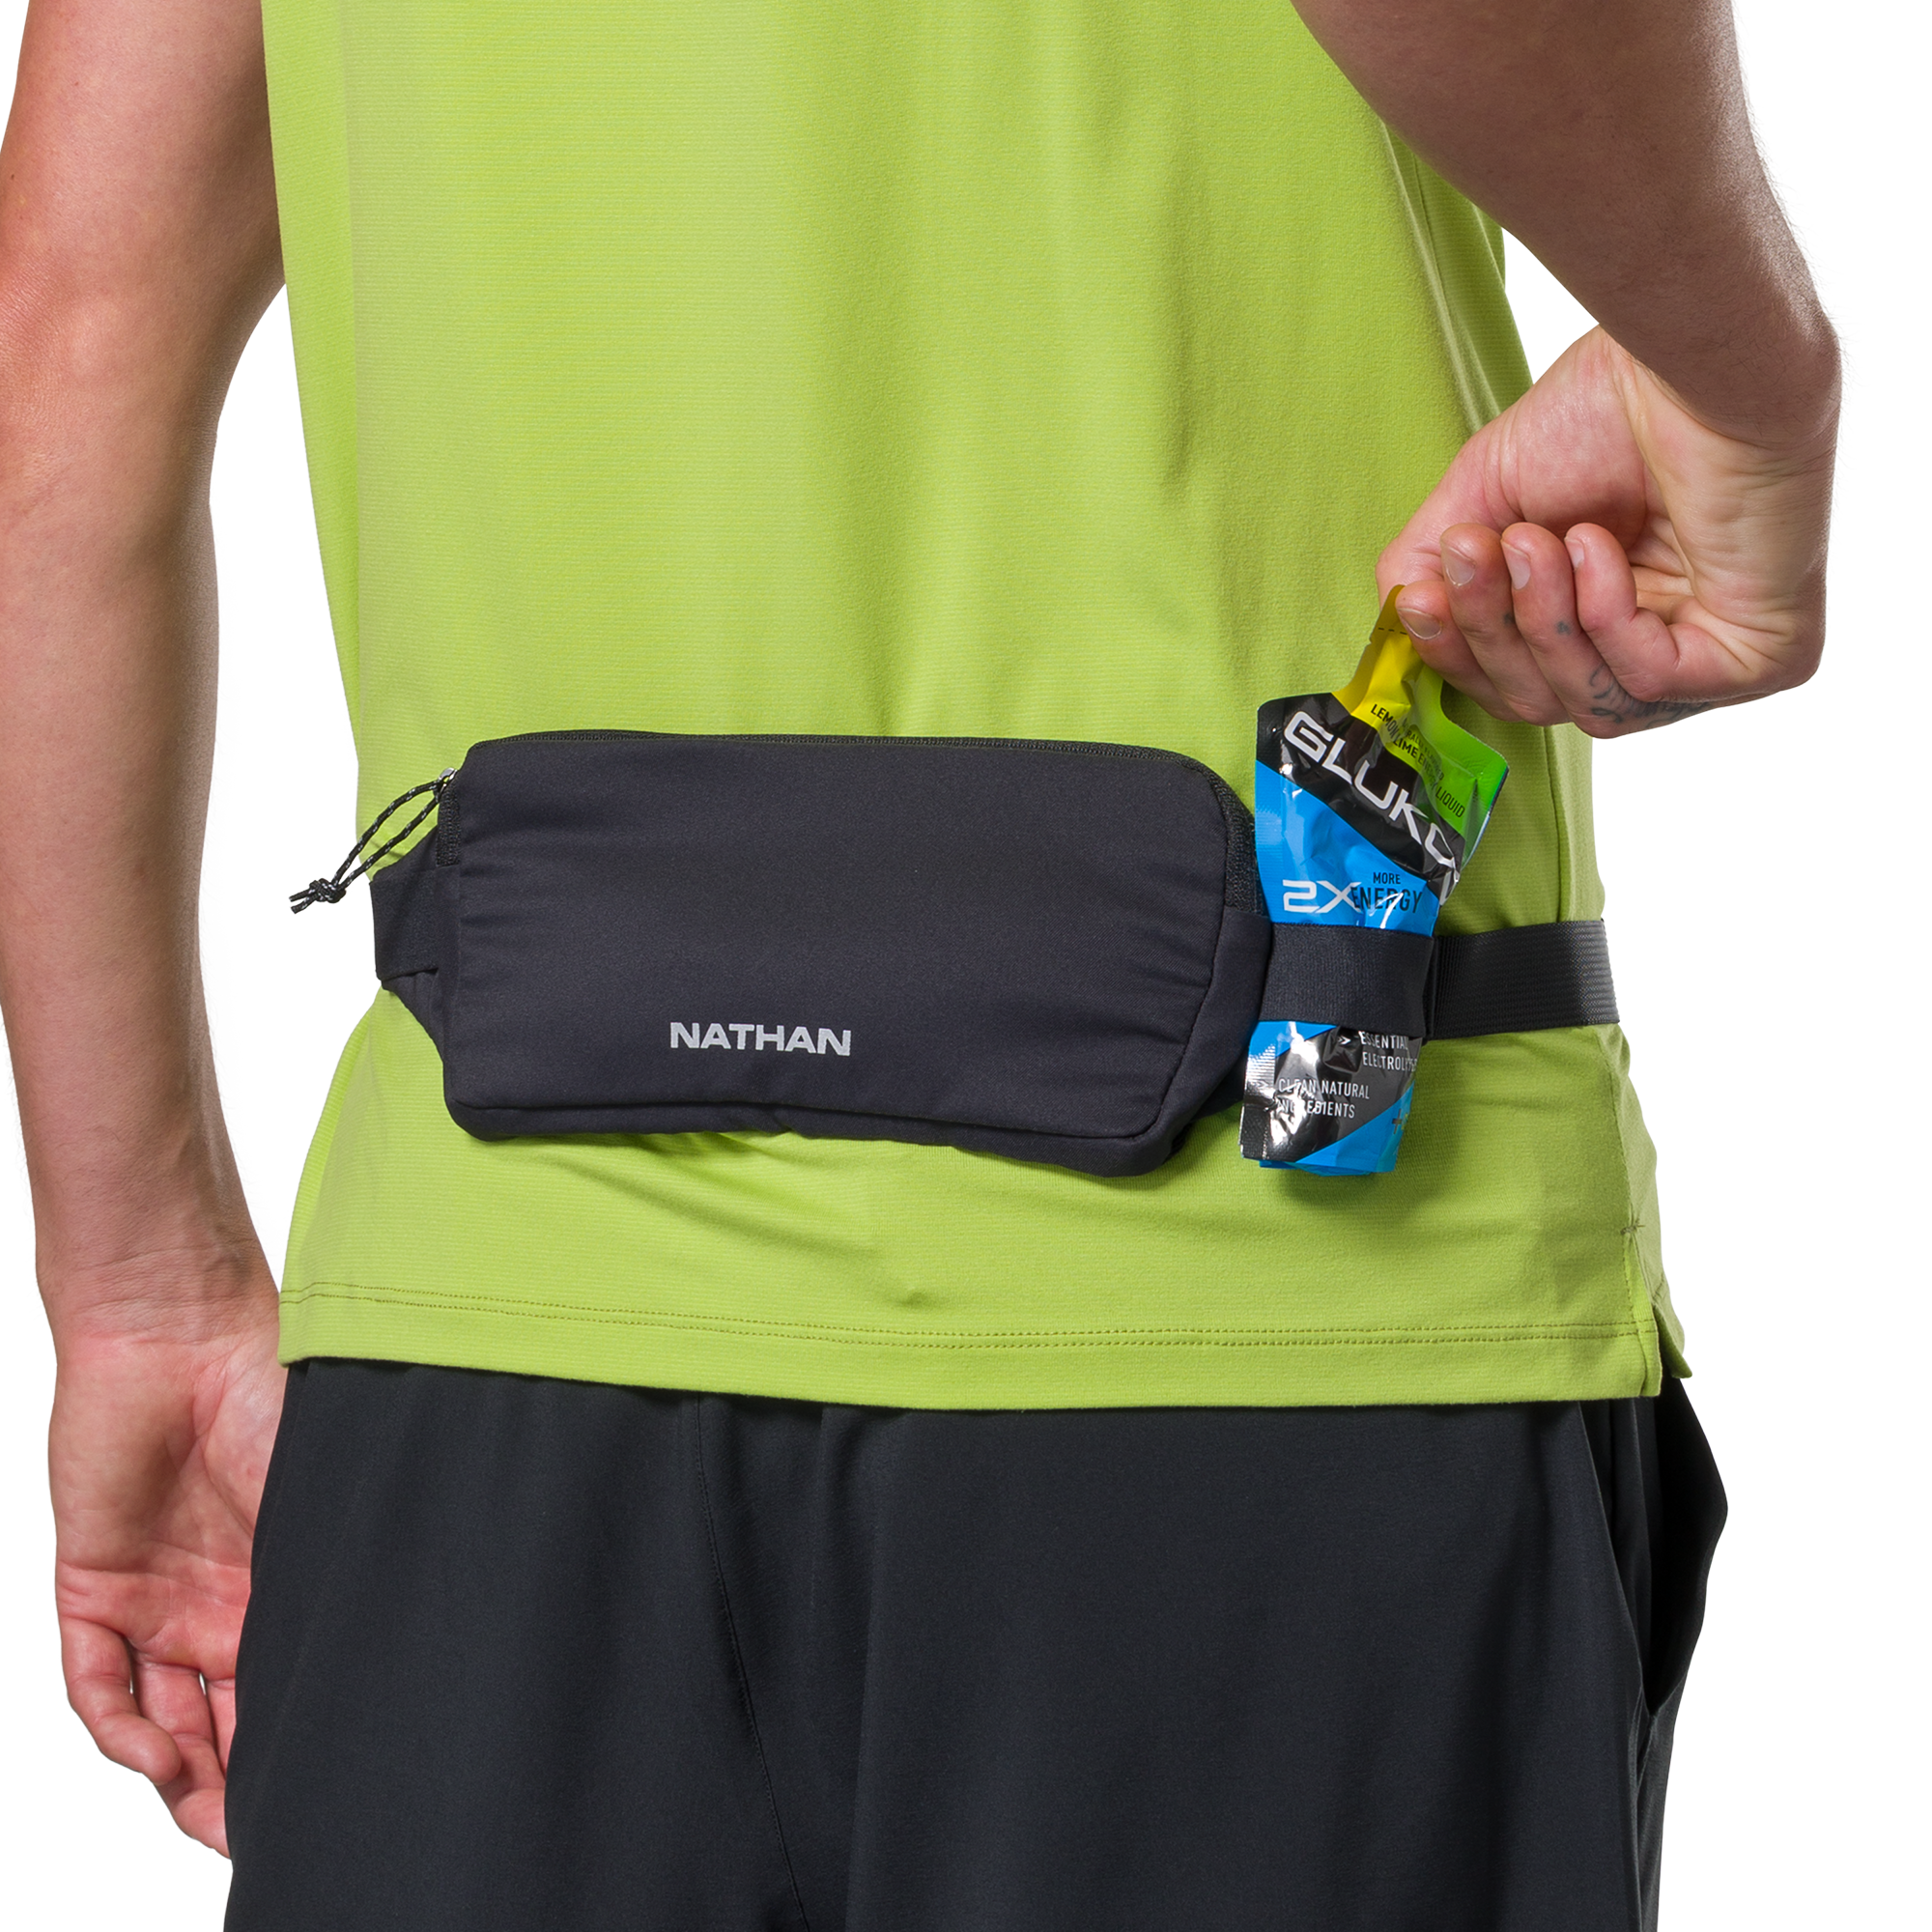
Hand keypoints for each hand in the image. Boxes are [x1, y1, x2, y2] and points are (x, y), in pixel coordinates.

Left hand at [47, 1292, 284, 1856]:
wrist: (180, 1333)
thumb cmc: (263, 1386)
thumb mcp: (311, 1496)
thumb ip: (319, 1574)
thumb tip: (372, 1648)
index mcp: (276, 1575)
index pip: (284, 1680)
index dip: (294, 1739)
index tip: (319, 1785)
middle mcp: (216, 1598)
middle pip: (223, 1718)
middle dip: (236, 1781)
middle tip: (258, 1826)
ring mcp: (155, 1598)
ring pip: (160, 1716)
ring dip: (180, 1772)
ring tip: (208, 1811)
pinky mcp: (95, 1587)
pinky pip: (100, 1683)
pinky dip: (122, 1730)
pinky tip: (152, 1754)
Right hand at [1378, 324, 1838, 738]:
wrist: (1689, 361)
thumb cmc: (1608, 411)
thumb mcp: (1481, 498)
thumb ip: (1426, 568)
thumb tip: (1398, 623)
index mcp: (1594, 615)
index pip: (1512, 683)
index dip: (1458, 655)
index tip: (1420, 601)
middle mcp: (1653, 643)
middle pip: (1540, 703)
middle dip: (1493, 631)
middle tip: (1477, 553)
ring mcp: (1710, 657)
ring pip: (1592, 707)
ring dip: (1544, 622)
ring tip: (1539, 540)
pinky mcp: (1758, 655)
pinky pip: (1651, 682)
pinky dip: (1607, 616)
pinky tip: (1600, 546)